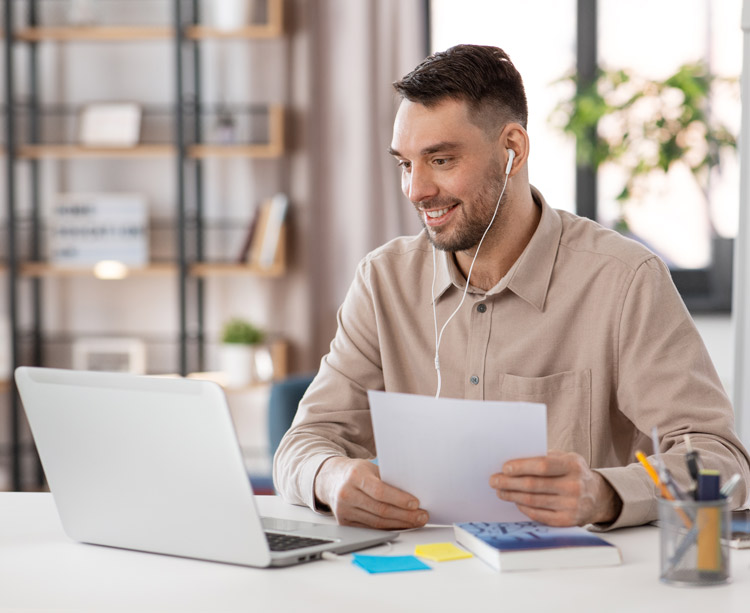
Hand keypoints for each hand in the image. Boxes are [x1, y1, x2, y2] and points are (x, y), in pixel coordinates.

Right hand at [314, 457, 428, 529]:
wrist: (331, 479)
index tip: (416, 503)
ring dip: (400, 524)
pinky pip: (370, 529)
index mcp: (355, 476)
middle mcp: (347, 494)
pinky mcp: (344, 523)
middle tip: (422, 516)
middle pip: (380, 510)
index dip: (399, 499)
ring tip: (415, 522)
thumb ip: (387, 478)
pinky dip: (388, 528)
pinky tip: (400, 525)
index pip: (380, 491)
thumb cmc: (355, 472)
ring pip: (376, 523)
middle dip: (405, 515)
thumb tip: (412, 491)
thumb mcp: (369, 468)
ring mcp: (344, 511)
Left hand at [489, 451, 621, 525]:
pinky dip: (524, 508)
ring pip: (534, 501)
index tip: (505, 467)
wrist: (598, 497)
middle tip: (494, 480)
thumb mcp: (566, 458)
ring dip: (512, 496)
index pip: (543, 465)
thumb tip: (514, 461)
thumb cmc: (574, 473)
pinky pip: (539, 515)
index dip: (522, 466)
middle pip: (534, 485)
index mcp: (573, 465)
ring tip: (500, 491)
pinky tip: (516, 502)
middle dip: (510, 482)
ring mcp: (572, 506)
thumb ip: (545, 457)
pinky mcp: (567, 521)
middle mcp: (574, 486)